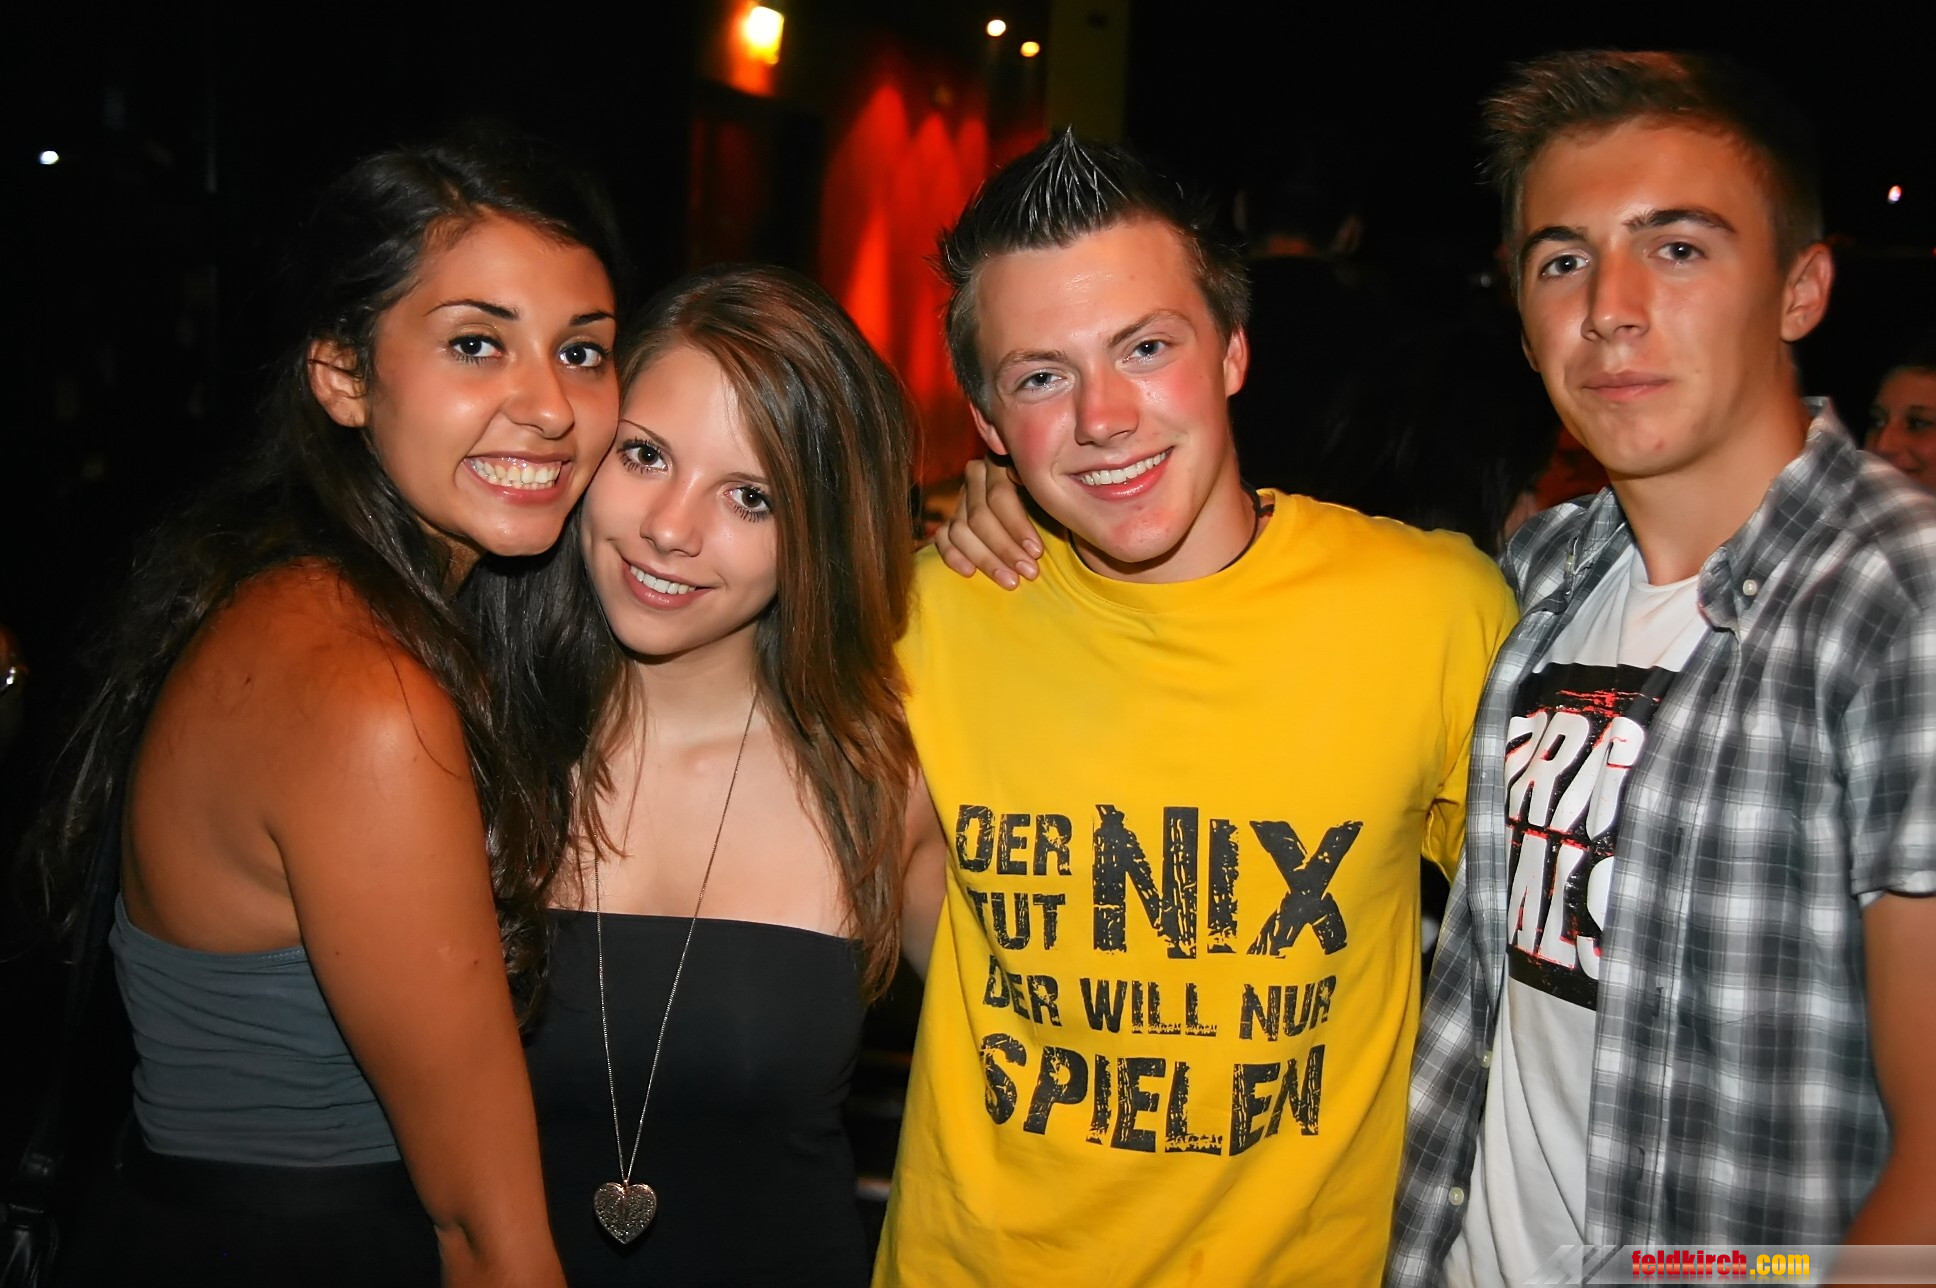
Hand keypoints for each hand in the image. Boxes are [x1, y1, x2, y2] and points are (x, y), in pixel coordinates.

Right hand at [933, 457, 1043, 589]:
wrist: (1050, 513)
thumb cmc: (1057, 504)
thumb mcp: (1056, 495)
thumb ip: (1048, 493)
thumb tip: (1037, 489)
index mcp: (1001, 461)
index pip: (999, 495)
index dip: (1017, 526)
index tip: (1037, 552)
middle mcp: (976, 475)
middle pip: (979, 515)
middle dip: (1004, 548)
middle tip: (1028, 572)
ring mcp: (962, 498)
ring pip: (961, 530)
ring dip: (985, 559)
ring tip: (1010, 581)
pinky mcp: (951, 520)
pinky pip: (943, 538)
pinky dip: (953, 556)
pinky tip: (969, 572)